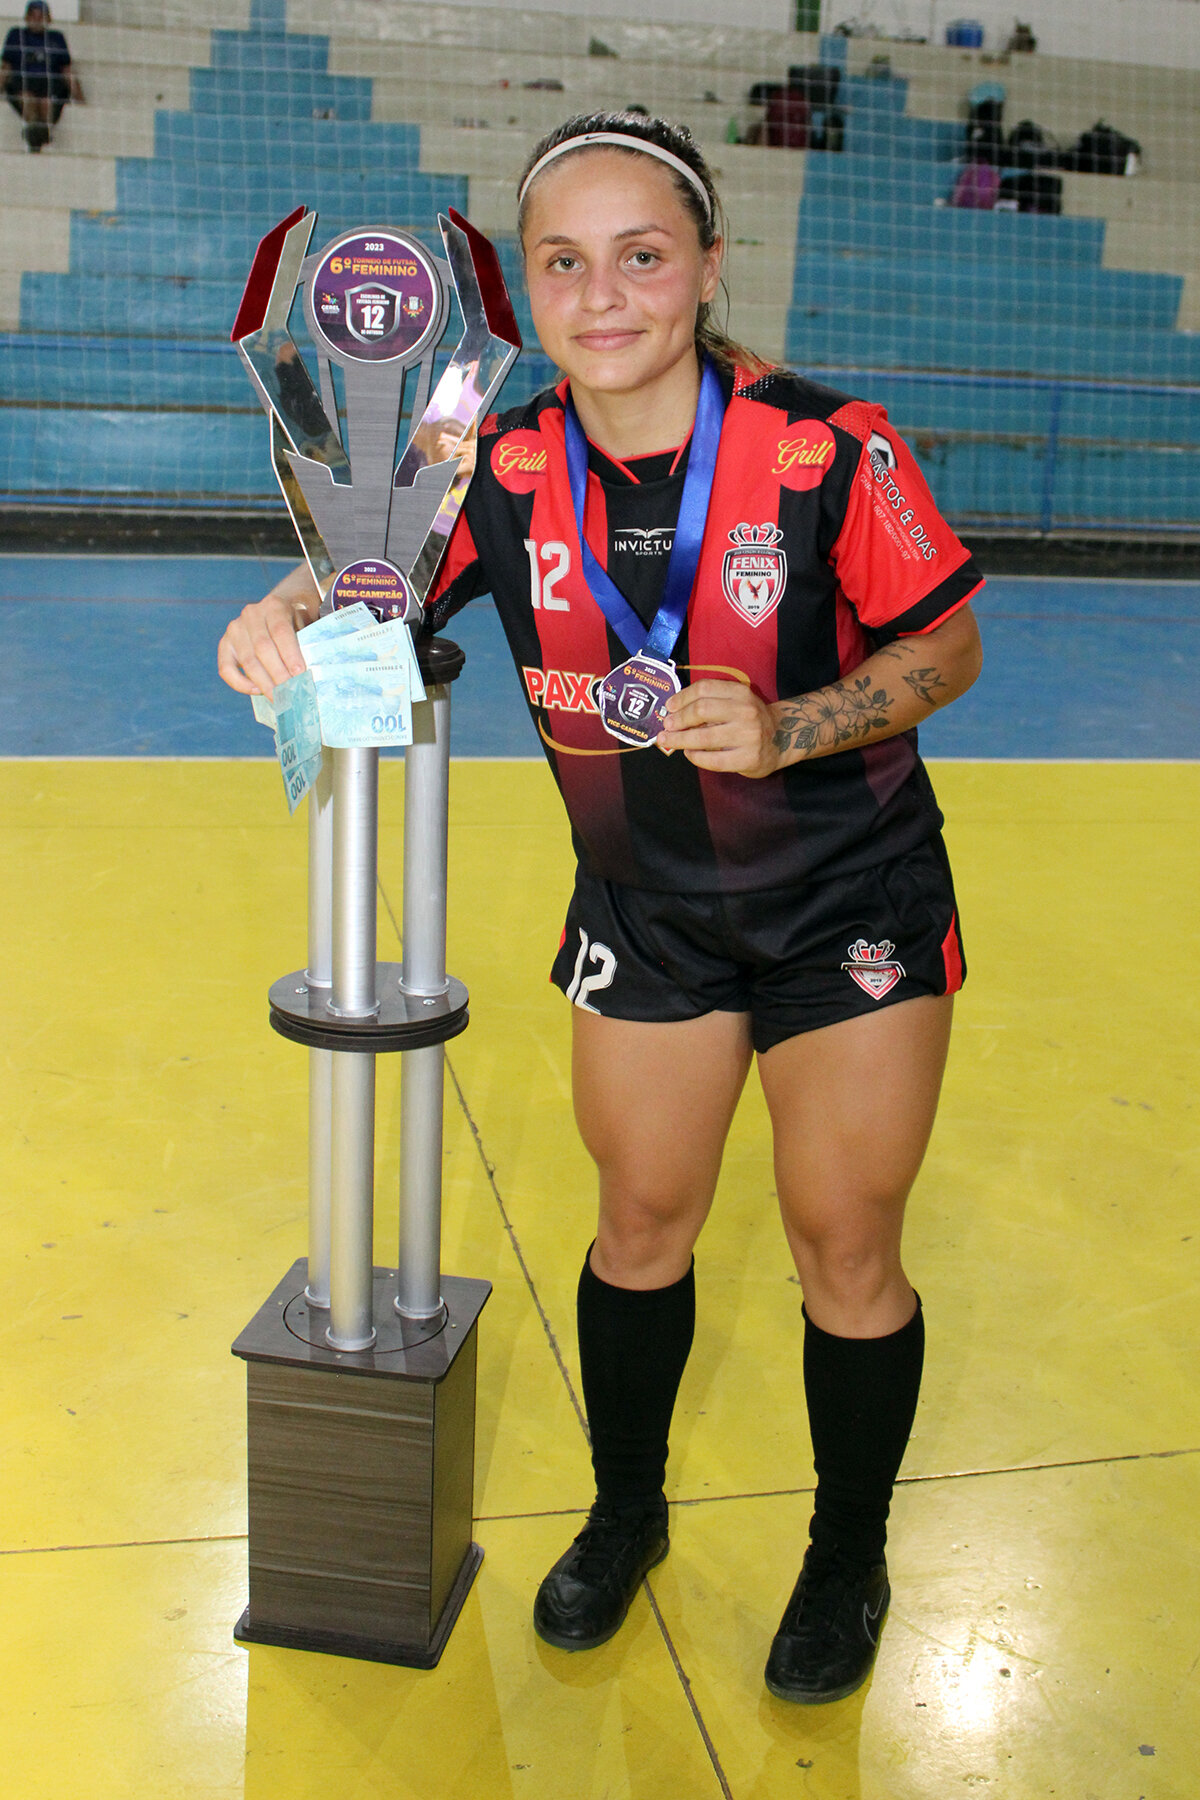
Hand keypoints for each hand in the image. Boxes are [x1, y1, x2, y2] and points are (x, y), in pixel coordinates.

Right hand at [217, 571, 318, 698]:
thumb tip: (312, 675)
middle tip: (291, 693)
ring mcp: (235, 629)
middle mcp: (251, 614)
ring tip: (279, 698)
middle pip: (263, 648)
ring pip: (247, 660)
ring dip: (264, 683)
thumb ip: (305, 643)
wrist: (279, 610)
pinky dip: (240, 683)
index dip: (290, 655)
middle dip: (278, 674)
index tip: (300, 675)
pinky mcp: (225, 644)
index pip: (280, 631)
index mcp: (274, 606)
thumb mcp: (304, 624)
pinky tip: (257, 691)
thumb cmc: (296, 623)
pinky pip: (226, 668)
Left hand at [657, 678, 780, 777]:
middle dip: (679, 719)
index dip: (682, 697)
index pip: (705, 688)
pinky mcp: (749, 758)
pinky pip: (713, 760)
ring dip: (680, 740)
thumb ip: (711, 703)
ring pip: (704, 737)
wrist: (784, 738)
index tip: (669, 706)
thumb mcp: (737, 702)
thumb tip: (674, 712)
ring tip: (668, 741)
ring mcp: (749, 736)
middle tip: (666, 726)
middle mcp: (746, 711)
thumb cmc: (751, 719)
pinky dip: (696, 757)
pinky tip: (689, 753)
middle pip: (701, 711)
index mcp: (741, 693)